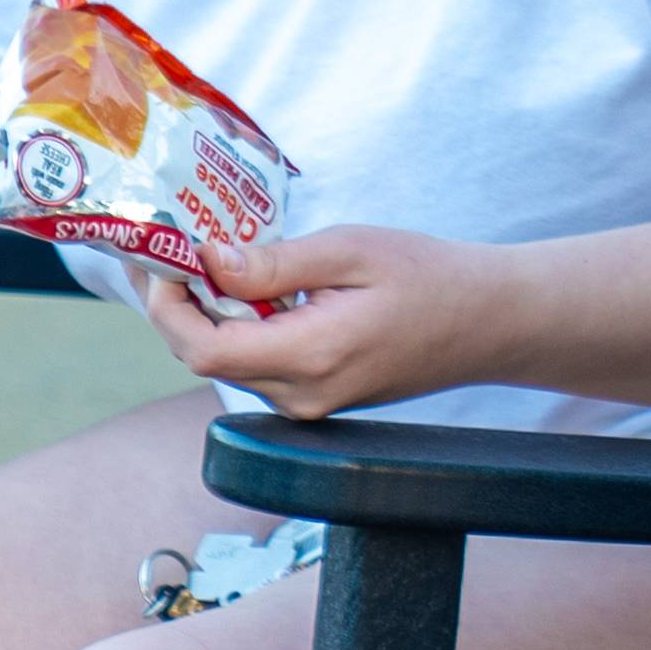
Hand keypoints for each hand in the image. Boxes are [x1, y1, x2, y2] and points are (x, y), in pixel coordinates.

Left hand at [137, 224, 511, 418]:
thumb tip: (208, 261)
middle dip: (176, 304)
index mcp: (309, 357)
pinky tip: (243, 285)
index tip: (161, 255)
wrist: (489, 322)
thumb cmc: (429, 277)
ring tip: (200, 256)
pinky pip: (256, 364)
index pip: (202, 350)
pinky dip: (238, 325)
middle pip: (205, 358)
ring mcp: (309, 403)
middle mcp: (302, 395)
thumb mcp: (351, 251)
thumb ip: (275, 263)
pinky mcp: (317, 397)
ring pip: (227, 362)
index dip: (167, 306)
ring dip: (205, 313)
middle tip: (166, 246)